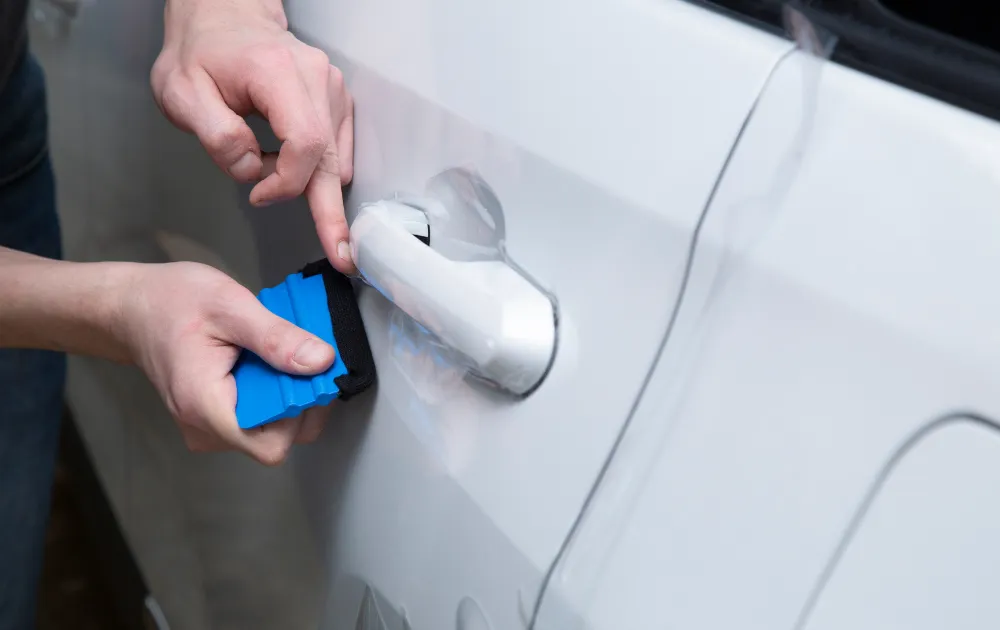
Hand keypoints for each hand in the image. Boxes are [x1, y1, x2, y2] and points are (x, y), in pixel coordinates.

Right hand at [119, 261, 332, 464]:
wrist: (132, 307)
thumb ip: (276, 338)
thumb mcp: (230, 305)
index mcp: (205, 406)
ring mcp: (207, 429)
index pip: (271, 445)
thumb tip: (322, 362)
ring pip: (270, 431)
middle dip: (299, 399)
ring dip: (286, 395)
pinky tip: (265, 363)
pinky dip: (271, 394)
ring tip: (276, 354)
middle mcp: (204, 430)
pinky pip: (256, 420)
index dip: (300, 413)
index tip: (308, 373)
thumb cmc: (172, 301)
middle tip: (298, 354)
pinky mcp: (214, 421)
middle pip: (276, 439)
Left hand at [151, 0, 354, 273]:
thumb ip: (216, 136)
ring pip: (335, 160)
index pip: (304, 143)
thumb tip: (250, 171)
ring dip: (305, 182)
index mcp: (278, 74)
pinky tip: (284, 160)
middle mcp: (317, 80)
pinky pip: (337, 151)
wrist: (226, 20)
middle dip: (332, 213)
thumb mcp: (181, 93)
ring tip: (267, 172)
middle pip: (330, 159)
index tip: (257, 194)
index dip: (285, 182)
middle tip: (344, 256)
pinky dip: (314, 169)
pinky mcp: (340, 102)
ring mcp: (334, 90)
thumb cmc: (200, 55)